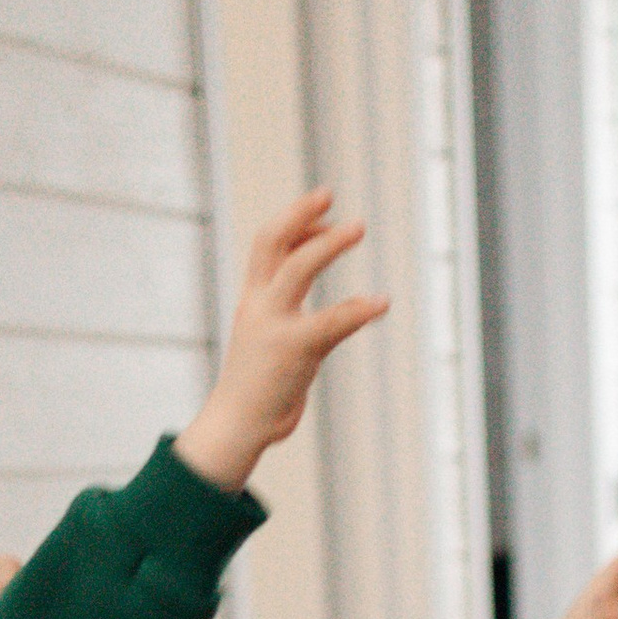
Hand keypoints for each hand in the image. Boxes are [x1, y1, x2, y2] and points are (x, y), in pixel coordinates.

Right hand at [179, 190, 390, 493]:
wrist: (237, 425)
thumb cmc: (256, 385)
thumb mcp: (265, 337)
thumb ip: (283, 313)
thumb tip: (310, 304)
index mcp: (253, 299)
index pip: (267, 244)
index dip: (294, 220)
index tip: (323, 211)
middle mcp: (259, 304)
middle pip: (273, 241)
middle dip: (301, 214)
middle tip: (331, 194)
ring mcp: (274, 325)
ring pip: (299, 268)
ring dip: (329, 244)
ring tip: (358, 226)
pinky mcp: (294, 351)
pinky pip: (331, 321)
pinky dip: (358, 309)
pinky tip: (381, 302)